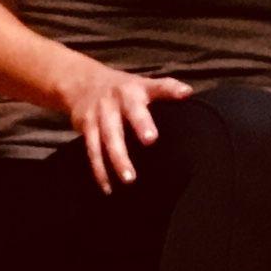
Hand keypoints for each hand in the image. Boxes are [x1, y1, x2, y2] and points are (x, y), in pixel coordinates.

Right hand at [60, 58, 188, 190]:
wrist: (81, 83)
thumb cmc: (123, 90)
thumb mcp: (143, 84)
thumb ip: (165, 89)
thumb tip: (188, 93)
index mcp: (138, 88)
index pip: (158, 86)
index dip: (170, 90)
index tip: (184, 94)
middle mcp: (119, 99)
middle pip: (130, 112)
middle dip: (140, 124)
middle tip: (152, 140)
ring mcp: (101, 113)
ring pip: (108, 136)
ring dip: (117, 159)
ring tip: (129, 179)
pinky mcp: (86, 128)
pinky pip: (93, 151)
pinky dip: (100, 171)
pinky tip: (108, 188)